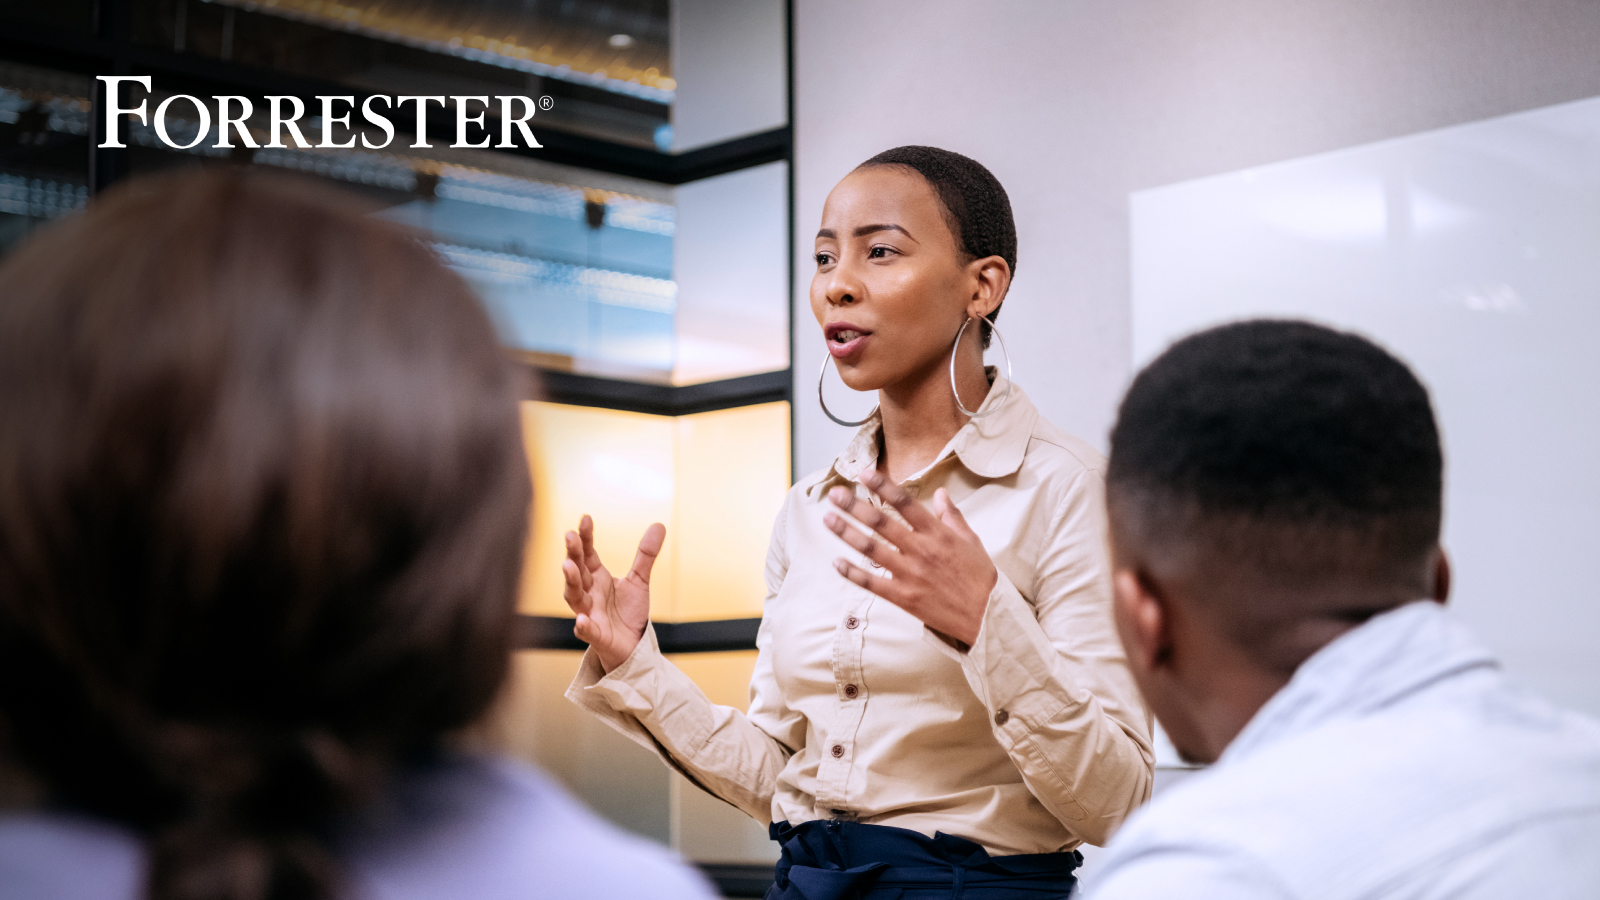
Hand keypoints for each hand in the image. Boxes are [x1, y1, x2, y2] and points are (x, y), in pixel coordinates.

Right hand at [561, 515, 662, 671]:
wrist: (632, 646)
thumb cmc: (628, 613)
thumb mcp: (639, 580)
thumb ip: (646, 554)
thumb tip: (659, 524)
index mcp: (596, 577)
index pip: (588, 553)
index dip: (585, 537)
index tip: (585, 519)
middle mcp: (588, 592)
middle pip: (577, 570)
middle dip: (573, 553)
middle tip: (570, 536)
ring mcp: (588, 613)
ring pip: (574, 596)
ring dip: (570, 581)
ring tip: (568, 566)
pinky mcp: (595, 635)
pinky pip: (586, 630)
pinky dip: (582, 625)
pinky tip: (581, 619)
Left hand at [823, 469, 996, 647]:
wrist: (986, 616)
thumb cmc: (979, 578)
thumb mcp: (971, 541)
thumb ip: (952, 516)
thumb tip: (940, 492)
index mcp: (937, 533)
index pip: (904, 503)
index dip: (882, 486)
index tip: (864, 474)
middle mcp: (920, 550)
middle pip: (880, 523)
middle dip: (854, 506)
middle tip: (835, 493)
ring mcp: (909, 574)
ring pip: (871, 549)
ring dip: (846, 533)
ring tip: (827, 518)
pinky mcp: (903, 597)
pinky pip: (871, 583)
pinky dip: (852, 573)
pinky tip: (836, 562)